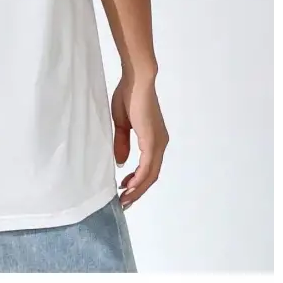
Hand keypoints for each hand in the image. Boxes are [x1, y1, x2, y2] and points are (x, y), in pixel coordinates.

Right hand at [111, 72, 168, 208]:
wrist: (136, 79)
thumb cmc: (128, 95)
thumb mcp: (122, 124)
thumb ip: (122, 143)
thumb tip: (123, 164)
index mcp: (153, 139)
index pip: (148, 168)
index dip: (137, 182)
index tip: (123, 190)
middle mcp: (160, 144)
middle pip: (151, 176)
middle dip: (137, 191)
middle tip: (124, 202)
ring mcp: (158, 143)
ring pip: (151, 175)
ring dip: (138, 189)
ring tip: (124, 199)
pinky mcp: (152, 141)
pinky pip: (148, 167)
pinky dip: (139, 179)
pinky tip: (128, 187)